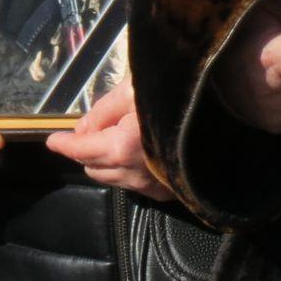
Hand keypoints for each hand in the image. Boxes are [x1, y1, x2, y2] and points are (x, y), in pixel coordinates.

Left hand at [45, 80, 173, 200]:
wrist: (227, 112)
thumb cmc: (179, 94)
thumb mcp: (135, 89)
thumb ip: (103, 109)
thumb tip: (82, 129)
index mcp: (120, 146)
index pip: (78, 149)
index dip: (63, 143)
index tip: (53, 139)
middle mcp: (132, 172)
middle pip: (91, 167)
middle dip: (84, 151)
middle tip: (91, 132)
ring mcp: (150, 185)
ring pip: (111, 179)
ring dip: (104, 163)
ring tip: (114, 142)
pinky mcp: (167, 191)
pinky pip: (134, 186)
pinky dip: (126, 173)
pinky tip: (137, 157)